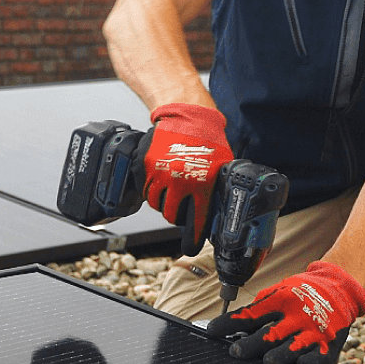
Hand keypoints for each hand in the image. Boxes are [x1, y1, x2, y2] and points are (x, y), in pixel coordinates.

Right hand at [137, 103, 233, 251]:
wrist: (188, 117)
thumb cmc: (208, 141)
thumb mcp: (220, 168)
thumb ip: (214, 190)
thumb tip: (217, 213)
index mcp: (201, 184)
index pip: (197, 221)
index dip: (194, 238)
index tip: (191, 246)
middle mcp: (179, 181)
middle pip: (170, 215)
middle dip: (176, 214)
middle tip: (180, 206)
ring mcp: (159, 173)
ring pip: (155, 203)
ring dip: (162, 201)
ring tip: (171, 189)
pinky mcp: (145, 165)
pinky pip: (144, 188)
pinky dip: (151, 188)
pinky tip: (161, 179)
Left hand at [205, 261, 364, 363]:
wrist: (338, 287)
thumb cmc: (301, 293)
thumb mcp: (278, 293)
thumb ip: (256, 309)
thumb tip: (229, 325)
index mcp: (280, 302)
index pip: (251, 314)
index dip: (230, 323)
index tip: (212, 331)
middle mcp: (296, 316)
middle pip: (271, 333)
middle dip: (252, 343)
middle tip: (235, 351)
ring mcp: (313, 330)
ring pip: (295, 346)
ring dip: (281, 354)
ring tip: (267, 362)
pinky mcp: (329, 344)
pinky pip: (320, 356)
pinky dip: (310, 361)